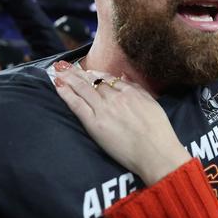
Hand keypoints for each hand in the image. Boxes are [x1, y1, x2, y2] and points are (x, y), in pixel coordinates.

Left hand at [53, 61, 190, 184]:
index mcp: (131, 92)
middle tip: (64, 65)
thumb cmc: (159, 132)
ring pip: (82, 88)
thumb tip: (125, 78)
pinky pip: (77, 104)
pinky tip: (58, 86)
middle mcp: (115, 97)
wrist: (155, 151)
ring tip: (58, 71)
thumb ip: (138, 90)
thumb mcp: (153, 104)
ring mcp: (104, 109)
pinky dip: (66, 94)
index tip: (87, 70)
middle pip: (92, 81)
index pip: (108, 79)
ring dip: (68, 78)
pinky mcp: (94, 123)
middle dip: (77, 72)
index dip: (95, 73)